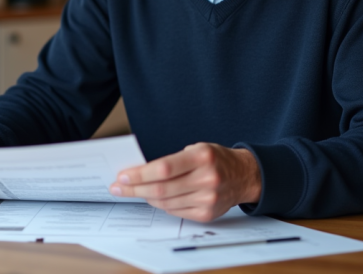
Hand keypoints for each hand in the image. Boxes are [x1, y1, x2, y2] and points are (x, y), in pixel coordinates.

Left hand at [109, 143, 260, 221]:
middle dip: (135, 189)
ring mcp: (208, 199)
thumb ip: (171, 160)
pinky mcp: (207, 214)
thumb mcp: (196, 149)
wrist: (244, 176)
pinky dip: (161, 205)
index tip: (123, 175)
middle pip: (161, 189)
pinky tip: (154, 198)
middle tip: (118, 187)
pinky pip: (175, 211)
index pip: (164, 168)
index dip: (141, 174)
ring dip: (145, 197)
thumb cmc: (215, 159)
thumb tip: (140, 172)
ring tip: (133, 191)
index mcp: (202, 157)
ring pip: (165, 202)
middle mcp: (207, 178)